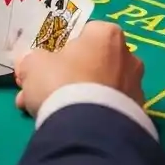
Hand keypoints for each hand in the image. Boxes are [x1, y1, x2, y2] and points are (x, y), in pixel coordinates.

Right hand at [13, 22, 144, 116]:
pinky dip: (89, 115)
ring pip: (97, 89)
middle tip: (39, 92)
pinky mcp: (136, 115)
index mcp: (106, 34)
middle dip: (65, 77)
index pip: (84, 33)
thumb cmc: (62, 82)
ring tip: (44, 114)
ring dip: (74, 98)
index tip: (45, 64)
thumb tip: (28, 64)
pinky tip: (67, 127)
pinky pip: (106, 110)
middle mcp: (128, 56)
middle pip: (90, 62)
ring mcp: (134, 87)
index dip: (61, 49)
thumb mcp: (33, 66)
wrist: (88, 130)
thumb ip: (31, 61)